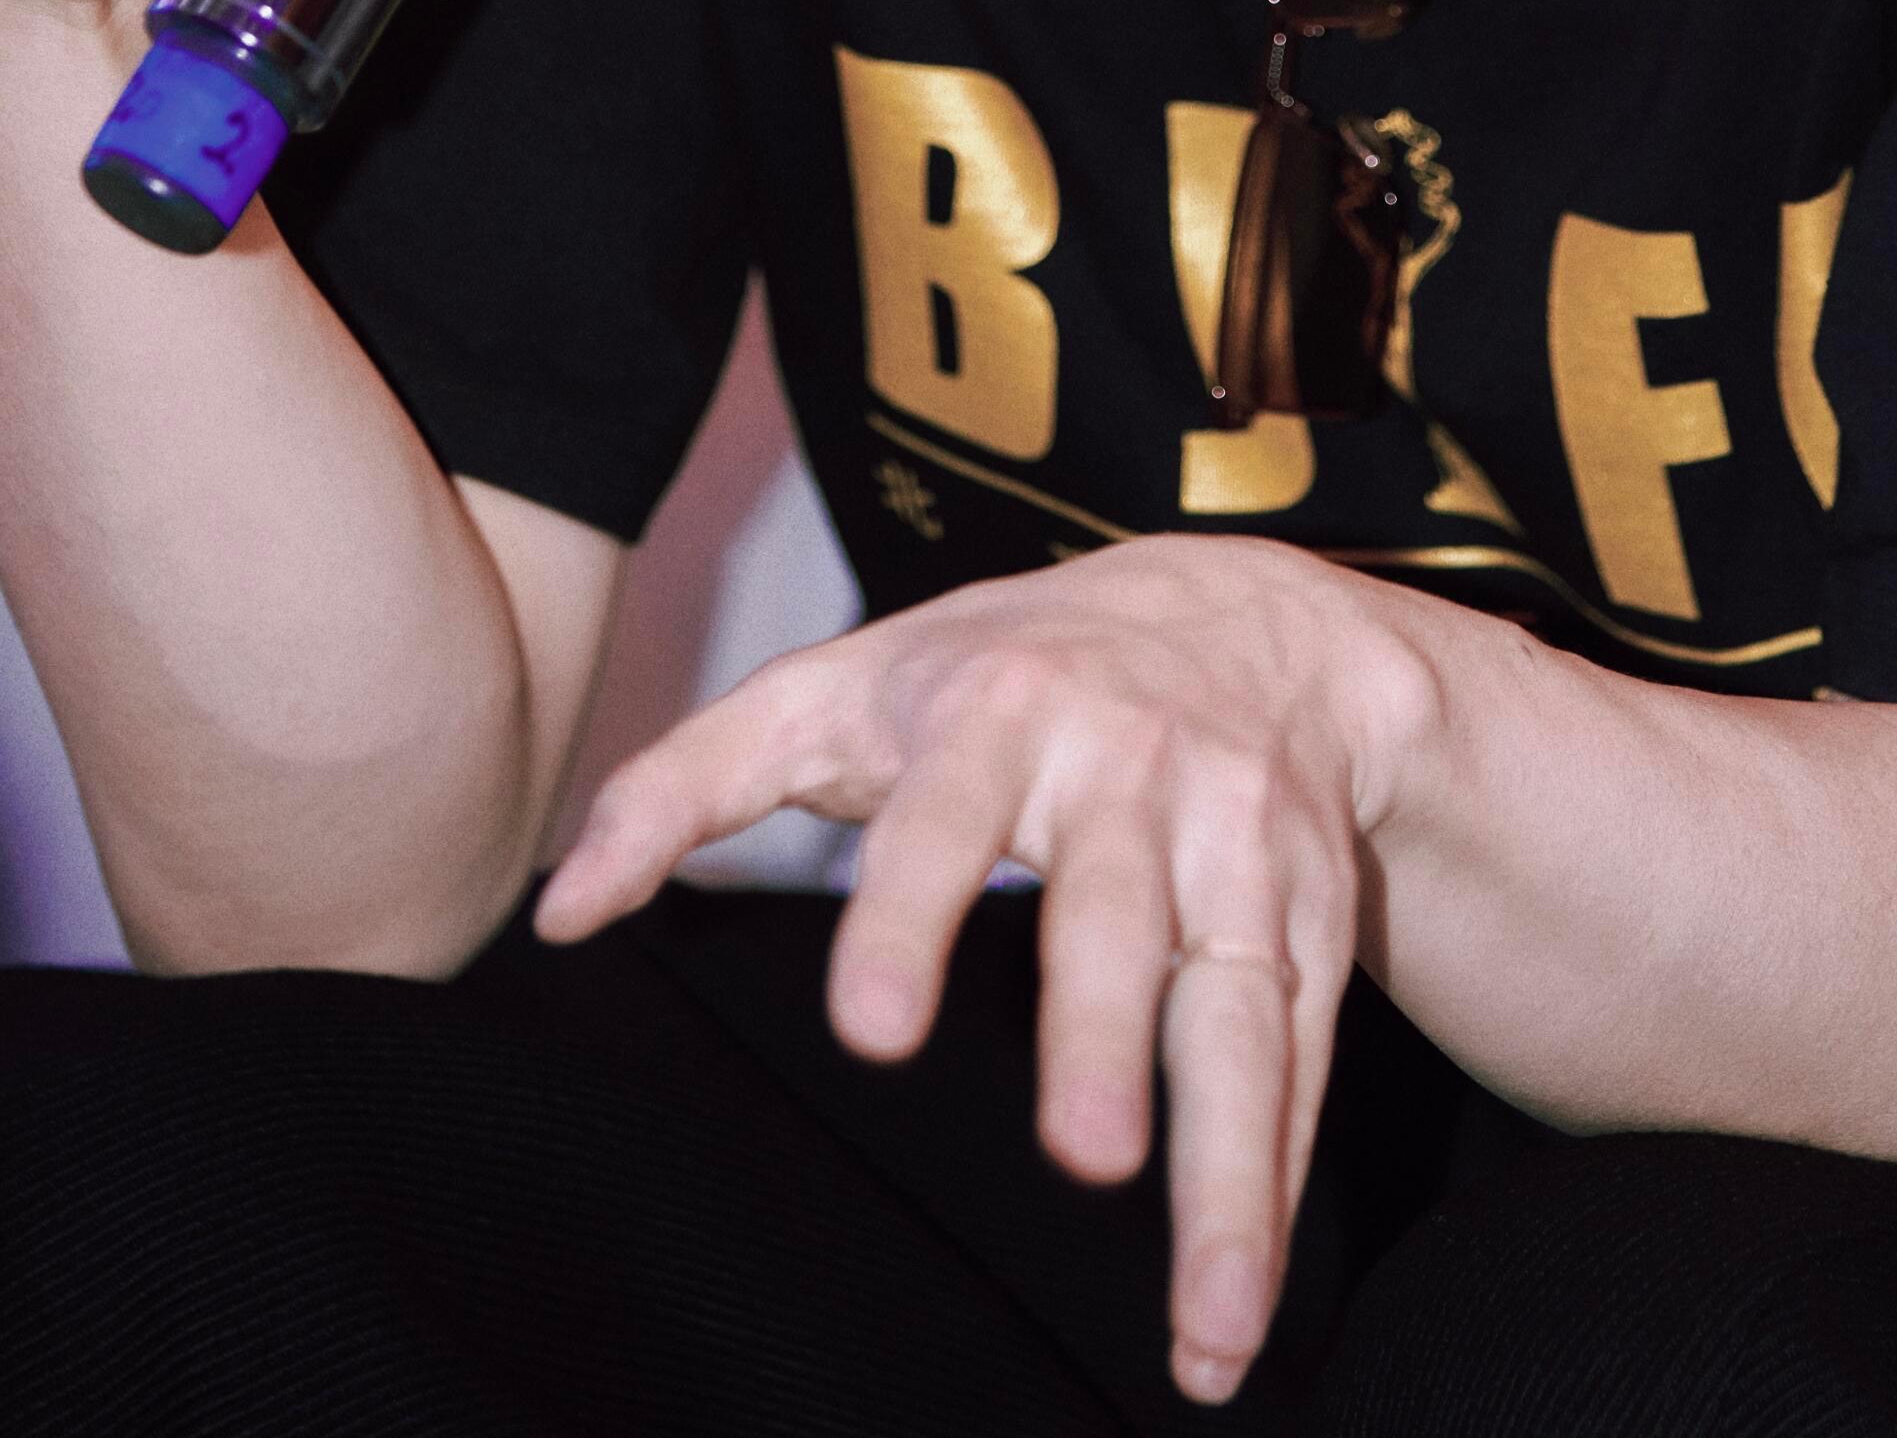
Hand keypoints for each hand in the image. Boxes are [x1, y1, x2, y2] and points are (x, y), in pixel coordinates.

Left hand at [538, 536, 1413, 1406]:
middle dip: (1104, 1030)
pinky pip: (1302, 1055)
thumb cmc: (993, 669)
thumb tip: (557, 917)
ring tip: (1205, 1312)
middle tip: (1081, 1156)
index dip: (909, 914)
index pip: (943, 818)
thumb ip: (686, 784)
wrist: (1243, 615)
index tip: (871, 1030)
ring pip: (1241, 1005)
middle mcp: (1127, 771)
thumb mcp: (835, 687)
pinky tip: (1236, 1311)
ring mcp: (1234, 842)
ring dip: (1228, 1160)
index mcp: (994, 711)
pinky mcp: (1308, 911)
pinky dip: (1279, 1184)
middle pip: (1116, 913)